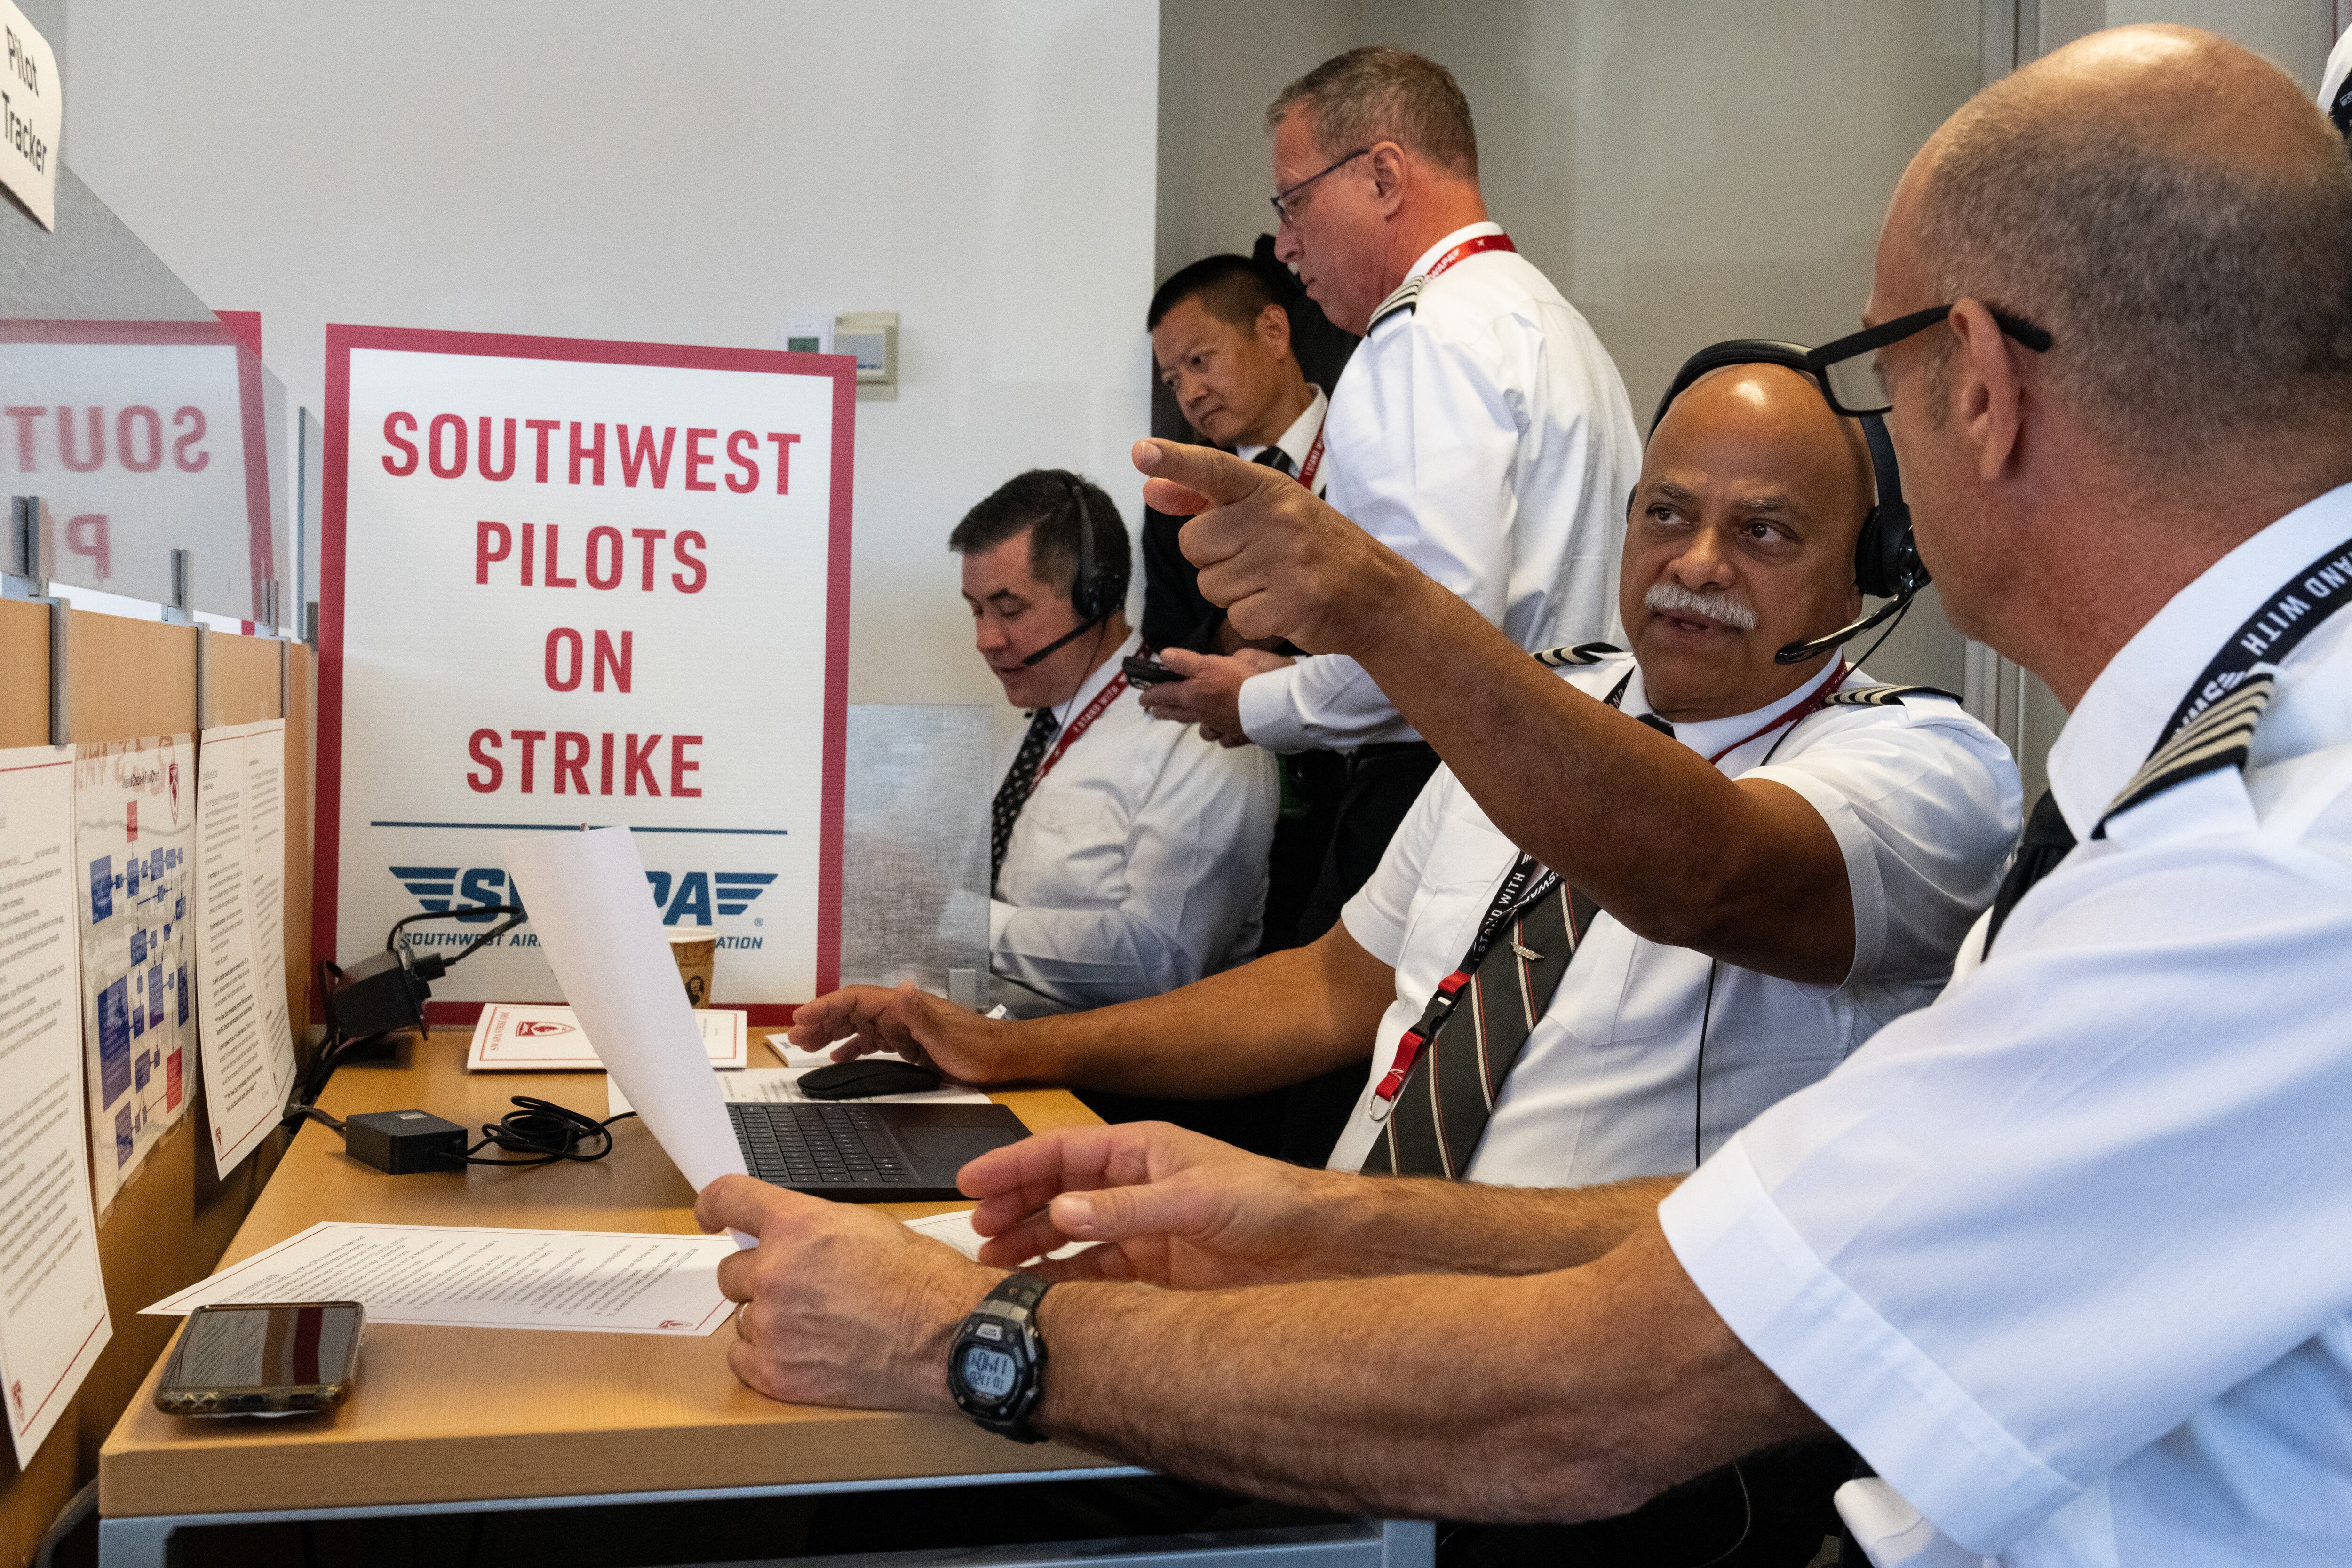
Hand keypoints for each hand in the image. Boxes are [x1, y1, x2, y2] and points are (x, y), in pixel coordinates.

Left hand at [698, 1174, 997, 1411]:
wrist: (948, 1334)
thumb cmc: (922, 1280)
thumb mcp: (867, 1226)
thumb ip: (811, 1229)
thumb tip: (785, 1236)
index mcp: (796, 1225)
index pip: (727, 1200)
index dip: (713, 1206)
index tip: (709, 1216)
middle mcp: (774, 1272)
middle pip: (732, 1271)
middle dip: (761, 1277)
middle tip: (801, 1289)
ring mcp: (772, 1326)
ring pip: (744, 1316)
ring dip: (770, 1318)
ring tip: (818, 1325)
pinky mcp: (776, 1373)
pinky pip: (742, 1359)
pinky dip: (767, 1356)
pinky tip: (804, 1352)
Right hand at [781, 982, 1020, 1083]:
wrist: (1004, 1058)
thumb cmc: (979, 1047)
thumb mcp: (947, 1034)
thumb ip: (921, 1012)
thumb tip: (902, 988)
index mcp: (904, 1007)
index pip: (855, 1000)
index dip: (825, 1007)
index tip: (800, 1017)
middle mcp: (901, 1013)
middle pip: (851, 1012)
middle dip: (820, 1021)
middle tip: (793, 1036)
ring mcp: (904, 1028)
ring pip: (858, 1026)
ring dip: (831, 1034)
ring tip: (805, 1045)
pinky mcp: (909, 1044)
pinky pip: (872, 1042)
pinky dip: (852, 1047)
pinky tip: (837, 1057)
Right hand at [958, 1121, 1354, 1289]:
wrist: (1317, 1247)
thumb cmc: (1270, 1200)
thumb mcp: (1195, 1197)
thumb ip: (1127, 1208)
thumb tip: (1065, 1210)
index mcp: (1142, 1152)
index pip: (1063, 1152)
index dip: (1015, 1165)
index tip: (973, 1184)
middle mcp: (1135, 1188)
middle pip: (1057, 1193)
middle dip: (1014, 1209)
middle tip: (977, 1233)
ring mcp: (1142, 1230)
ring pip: (1070, 1236)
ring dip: (1033, 1249)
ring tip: (996, 1268)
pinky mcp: (1154, 1271)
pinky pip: (1096, 1274)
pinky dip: (1065, 1282)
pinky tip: (1042, 1293)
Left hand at [1133, 438, 1424, 652]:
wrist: (1376, 594)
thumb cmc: (1315, 548)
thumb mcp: (1268, 512)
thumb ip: (1205, 500)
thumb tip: (1151, 489)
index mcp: (1270, 489)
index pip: (1214, 470)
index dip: (1175, 462)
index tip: (1141, 452)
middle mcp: (1277, 518)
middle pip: (1193, 544)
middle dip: (1213, 559)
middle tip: (1255, 560)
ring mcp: (1285, 561)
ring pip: (1209, 585)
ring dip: (1232, 592)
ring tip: (1272, 582)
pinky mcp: (1290, 603)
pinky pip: (1235, 617)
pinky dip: (1253, 618)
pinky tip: (1282, 605)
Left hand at [1135, 647, 1290, 746]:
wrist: (1266, 706)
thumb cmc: (1238, 682)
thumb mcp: (1208, 663)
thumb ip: (1184, 661)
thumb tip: (1164, 656)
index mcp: (1191, 696)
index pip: (1164, 695)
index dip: (1151, 695)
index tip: (1142, 698)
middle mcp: (1201, 714)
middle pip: (1177, 714)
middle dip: (1163, 712)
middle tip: (1154, 711)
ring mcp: (1219, 727)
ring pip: (1200, 729)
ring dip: (1192, 724)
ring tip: (1189, 719)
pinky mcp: (1236, 734)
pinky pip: (1223, 738)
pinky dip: (1221, 735)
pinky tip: (1222, 732)